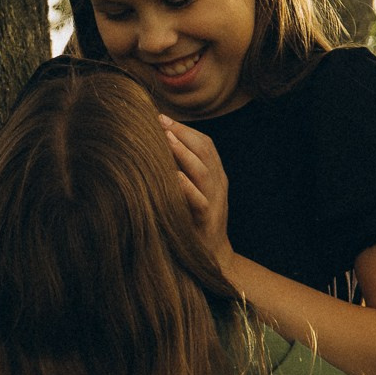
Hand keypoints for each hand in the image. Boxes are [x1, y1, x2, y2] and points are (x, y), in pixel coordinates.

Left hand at [158, 114, 234, 274]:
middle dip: (182, 134)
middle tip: (160, 121)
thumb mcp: (194, 191)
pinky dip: (187, 187)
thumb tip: (157, 147)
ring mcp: (215, 202)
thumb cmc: (194, 220)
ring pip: (203, 172)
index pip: (205, 144)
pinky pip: (199, 201)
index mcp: (216, 175)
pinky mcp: (206, 221)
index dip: (184, 129)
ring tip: (166, 139)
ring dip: (184, 154)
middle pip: (205, 151)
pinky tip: (173, 176)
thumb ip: (183, 170)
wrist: (212, 257)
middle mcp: (218, 185)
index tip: (161, 117)